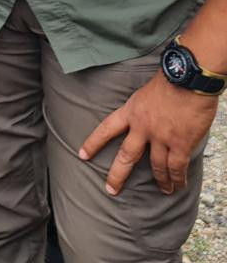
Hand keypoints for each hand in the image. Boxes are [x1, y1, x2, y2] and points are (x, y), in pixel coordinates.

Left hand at [79, 73, 217, 195]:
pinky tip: (178, 185)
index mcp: (130, 112)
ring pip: (156, 166)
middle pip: (126, 156)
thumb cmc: (170, 81)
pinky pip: (177, 166)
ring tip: (164, 190)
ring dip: (160, 180)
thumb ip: (142, 110)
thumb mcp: (145, 93)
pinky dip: (178, 178)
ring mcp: (161, 137)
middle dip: (117, 175)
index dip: (93, 143)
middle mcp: (142, 127)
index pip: (106, 129)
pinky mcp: (180, 143)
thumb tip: (146, 119)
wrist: (188, 79)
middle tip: (110, 189)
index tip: (82, 155)